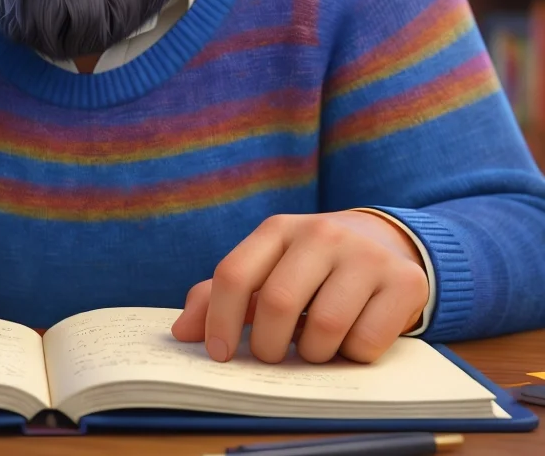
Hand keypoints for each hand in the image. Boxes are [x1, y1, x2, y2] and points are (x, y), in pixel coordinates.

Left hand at [171, 211, 428, 364]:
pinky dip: (353, 356)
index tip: (218, 354)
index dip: (218, 320)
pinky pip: (367, 341)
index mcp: (277, 229)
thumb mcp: (267, 268)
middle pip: (277, 302)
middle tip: (271, 356)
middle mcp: (320, 233)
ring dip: (313, 355)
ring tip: (314, 347)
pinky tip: (352, 340)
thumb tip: (181, 332)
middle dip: (267, 345)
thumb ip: (221, 296)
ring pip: (325, 327)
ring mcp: (364, 255)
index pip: (234, 274)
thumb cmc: (311, 266)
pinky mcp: (404, 280)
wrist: (385, 243)